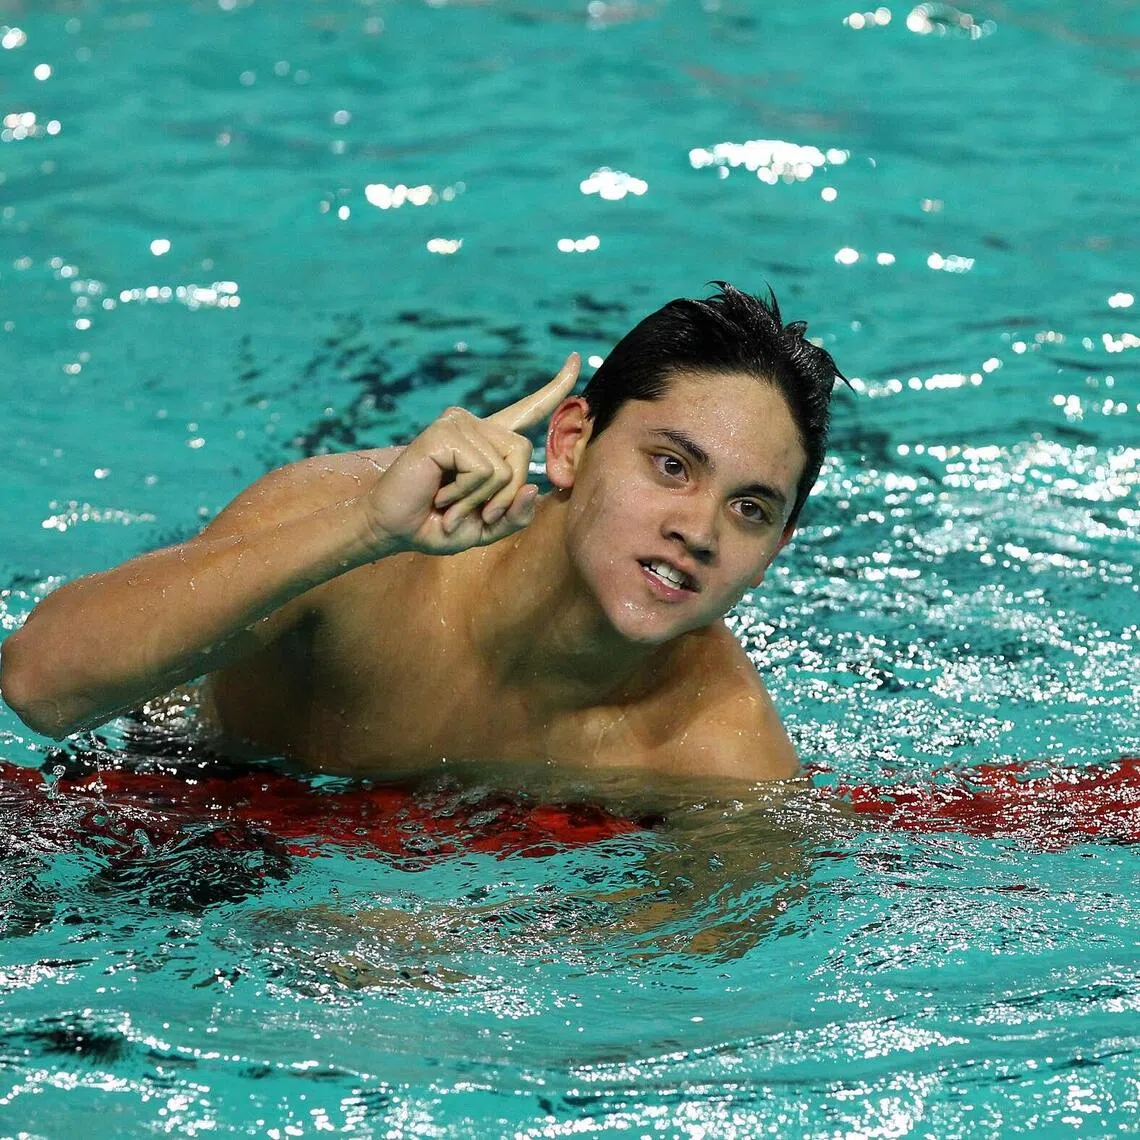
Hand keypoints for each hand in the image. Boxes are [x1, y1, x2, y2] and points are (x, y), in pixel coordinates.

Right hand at [364, 353, 579, 554]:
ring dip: (480, 500)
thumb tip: (534, 489)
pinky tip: (441, 496)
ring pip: (506, 467)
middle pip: (525, 452)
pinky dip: (467, 494)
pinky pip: (484, 470)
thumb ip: (516, 516)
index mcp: (490, 442)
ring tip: (450, 505)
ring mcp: (459, 423)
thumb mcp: (489, 527)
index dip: (556, 387)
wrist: (395, 529)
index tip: (575, 358)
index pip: (530, 409)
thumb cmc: (438, 525)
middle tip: (476, 513)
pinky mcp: (446, 431)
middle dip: (506, 494)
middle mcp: (477, 425)